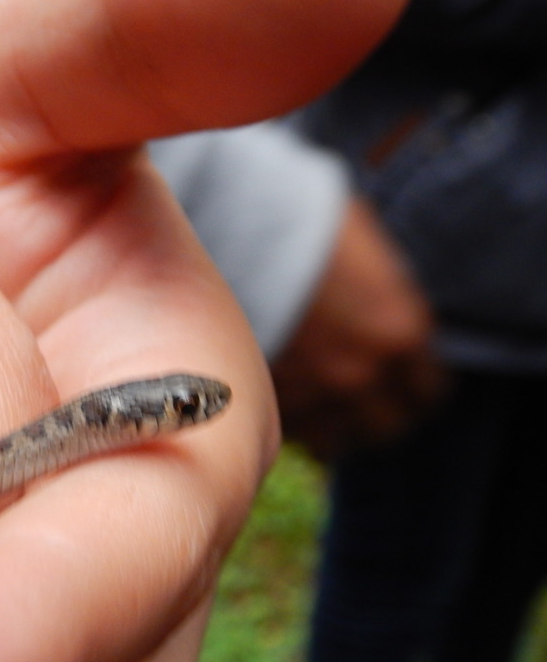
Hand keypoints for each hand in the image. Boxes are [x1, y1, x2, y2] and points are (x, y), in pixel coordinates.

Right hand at [270, 197, 444, 460]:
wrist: (235, 223)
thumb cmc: (302, 221)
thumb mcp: (367, 253)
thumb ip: (386, 299)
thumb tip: (385, 320)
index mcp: (400, 333)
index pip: (428, 392)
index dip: (411, 389)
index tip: (398, 385)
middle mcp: (362, 375)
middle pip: (384, 427)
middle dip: (373, 415)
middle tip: (356, 399)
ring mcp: (311, 394)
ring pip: (333, 440)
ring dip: (328, 425)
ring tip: (314, 403)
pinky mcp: (262, 400)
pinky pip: (288, 431)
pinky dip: (288, 420)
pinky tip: (279, 398)